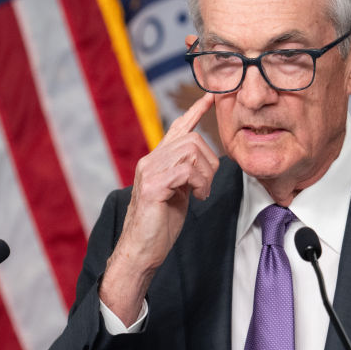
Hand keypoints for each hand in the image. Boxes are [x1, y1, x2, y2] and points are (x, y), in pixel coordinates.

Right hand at [100, 93, 218, 324]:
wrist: (139, 252)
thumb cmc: (158, 227)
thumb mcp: (177, 194)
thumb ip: (186, 175)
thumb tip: (204, 163)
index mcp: (156, 161)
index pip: (177, 128)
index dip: (194, 112)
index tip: (210, 97)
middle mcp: (150, 160)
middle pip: (192, 140)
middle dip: (210, 162)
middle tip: (207, 187)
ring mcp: (149, 171)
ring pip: (191, 153)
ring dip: (206, 175)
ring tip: (201, 194)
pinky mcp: (152, 186)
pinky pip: (186, 170)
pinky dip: (200, 183)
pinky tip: (197, 198)